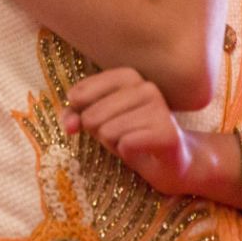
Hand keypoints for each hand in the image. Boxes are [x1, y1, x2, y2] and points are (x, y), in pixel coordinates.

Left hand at [63, 67, 196, 197]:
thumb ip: (77, 116)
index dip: (77, 110)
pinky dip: (127, 152)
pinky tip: (142, 150)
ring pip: (108, 131)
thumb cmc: (132, 136)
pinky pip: (126, 143)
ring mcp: (160, 109)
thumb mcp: (99, 122)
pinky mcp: (166, 132)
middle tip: (118, 135)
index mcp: (129, 77)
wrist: (172, 163)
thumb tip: (69, 125)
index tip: (86, 120)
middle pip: (92, 114)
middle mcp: (147, 87)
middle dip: (97, 132)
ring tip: (131, 142)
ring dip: (113, 144)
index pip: (84, 90)